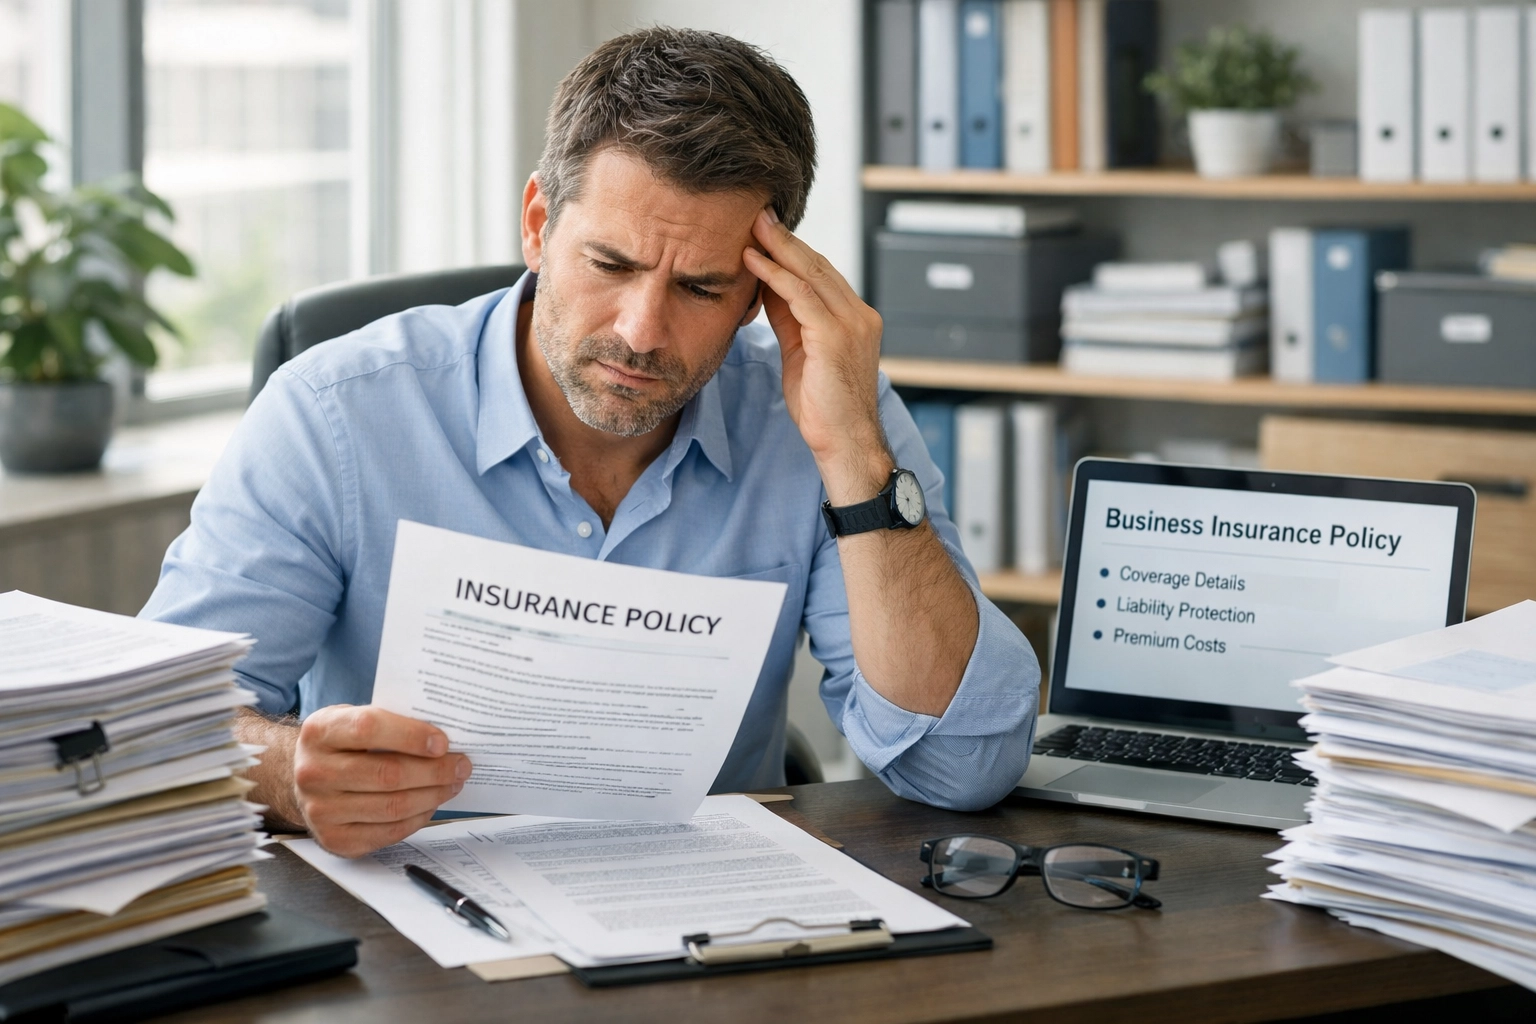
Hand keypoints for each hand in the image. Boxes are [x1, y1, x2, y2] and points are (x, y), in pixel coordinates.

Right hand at [291, 705, 471, 857]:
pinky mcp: (334, 839)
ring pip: (392, 806)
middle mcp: (313, 772)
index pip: (369, 728)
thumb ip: (389, 721)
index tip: (443, 742)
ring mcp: (320, 810)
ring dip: (432, 795)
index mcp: (319, 732)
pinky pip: (388, 832)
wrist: (301, 777)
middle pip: (386, 773)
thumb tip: (442, 739)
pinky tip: (431, 804)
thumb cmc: (341, 743)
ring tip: (453, 784)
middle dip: (434, 771)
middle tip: (461, 765)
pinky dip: (417, 819)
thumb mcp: (352, 718)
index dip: (411, 735)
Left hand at [743, 209, 891, 503]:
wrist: (845, 444)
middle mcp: (859, 315)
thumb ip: (789, 320)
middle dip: (785, 239)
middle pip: (818, 265)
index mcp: (855, 319)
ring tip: (752, 227)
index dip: (793, 252)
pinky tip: (753, 262)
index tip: (766, 231)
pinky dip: (775, 276)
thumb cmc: (824, 408)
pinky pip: (801, 296)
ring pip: (811, 273)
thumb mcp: (801, 354)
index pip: (822, 274)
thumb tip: (766, 288)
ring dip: (778, 248)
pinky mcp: (835, 337)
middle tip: (758, 214)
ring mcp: (851, 324)